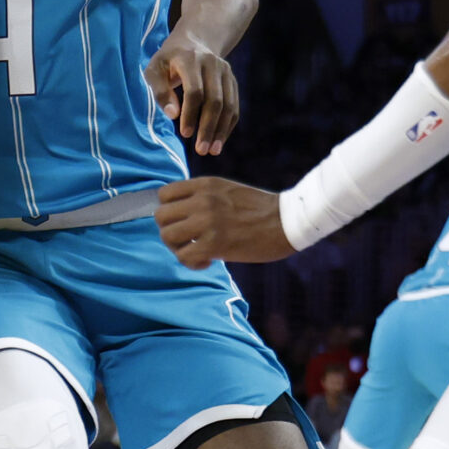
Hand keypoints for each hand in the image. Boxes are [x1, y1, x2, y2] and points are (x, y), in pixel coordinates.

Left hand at [145, 31, 238, 155]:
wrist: (193, 41)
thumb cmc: (167, 61)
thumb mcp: (155, 70)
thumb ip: (160, 91)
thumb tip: (173, 115)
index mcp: (190, 59)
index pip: (195, 90)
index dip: (191, 114)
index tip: (185, 134)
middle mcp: (212, 63)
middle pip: (215, 100)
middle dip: (208, 127)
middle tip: (201, 150)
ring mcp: (226, 71)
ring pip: (228, 105)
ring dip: (221, 130)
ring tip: (212, 150)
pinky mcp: (232, 80)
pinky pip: (234, 106)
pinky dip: (228, 125)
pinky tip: (220, 141)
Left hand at [156, 177, 293, 268]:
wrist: (287, 221)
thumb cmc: (260, 209)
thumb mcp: (227, 190)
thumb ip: (203, 197)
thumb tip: (180, 215)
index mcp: (205, 184)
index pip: (164, 194)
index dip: (168, 211)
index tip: (182, 222)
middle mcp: (202, 200)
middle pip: (160, 216)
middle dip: (170, 231)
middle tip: (188, 240)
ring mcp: (207, 222)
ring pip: (167, 236)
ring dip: (178, 248)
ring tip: (196, 251)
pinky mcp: (215, 244)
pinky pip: (184, 256)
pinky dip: (192, 263)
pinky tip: (208, 261)